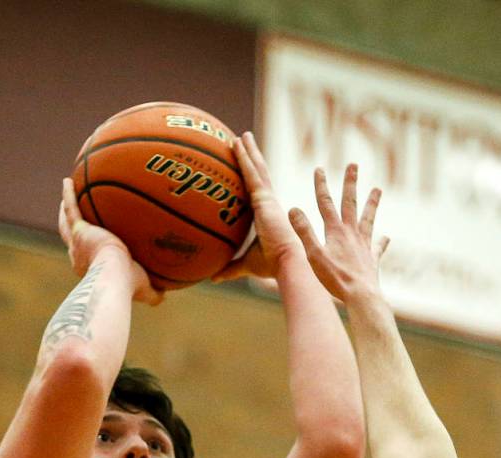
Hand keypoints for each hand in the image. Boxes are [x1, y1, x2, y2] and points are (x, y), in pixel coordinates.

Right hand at [58, 178, 162, 305]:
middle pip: (71, 235)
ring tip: (68, 189)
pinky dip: (69, 194)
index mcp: (91, 267)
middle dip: (71, 224)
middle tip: (70, 212)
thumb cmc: (130, 286)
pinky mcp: (80, 230)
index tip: (91, 237)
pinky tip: (68, 180)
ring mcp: (77, 242)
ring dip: (66, 206)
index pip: (87, 254)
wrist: (116, 276)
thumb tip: (164, 295)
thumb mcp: (144, 290)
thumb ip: (153, 293)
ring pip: (68, 220)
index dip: (87, 246)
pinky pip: (72, 208)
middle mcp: (79, 254)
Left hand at [212, 132, 300, 281]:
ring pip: (255, 168)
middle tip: (244, 140)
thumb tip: (213, 278)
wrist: (287, 262)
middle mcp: (270, 202)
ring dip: (248, 151)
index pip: (258, 191)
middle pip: (259, 174)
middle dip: (252, 157)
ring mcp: (268, 198)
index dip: (254, 177)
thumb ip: (230, 268)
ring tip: (240, 136)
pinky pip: (251, 173)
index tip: (248, 165)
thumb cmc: (272, 265)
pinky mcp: (265, 197)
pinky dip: (244, 157)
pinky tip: (236, 143)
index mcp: (268, 214)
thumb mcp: (246, 264)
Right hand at [288, 164, 388, 303]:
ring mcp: (364, 245)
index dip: (321, 185)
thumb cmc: (335, 278)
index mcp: (336, 231)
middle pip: (351, 203)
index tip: (319, 169)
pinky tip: (386, 237)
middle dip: (350, 183)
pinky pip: (377, 247)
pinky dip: (381, 241)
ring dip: (372, 203)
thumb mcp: (313, 254)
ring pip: (368, 219)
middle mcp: (352, 233)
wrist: (361, 296)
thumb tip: (292, 209)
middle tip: (353, 165)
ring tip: (378, 189)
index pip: (325, 203)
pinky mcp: (372, 259)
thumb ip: (304, 231)